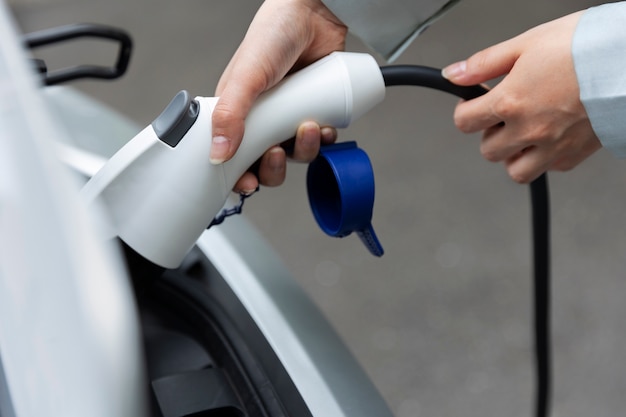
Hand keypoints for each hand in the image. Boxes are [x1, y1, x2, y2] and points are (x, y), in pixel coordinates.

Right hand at [211, 0, 346, 192]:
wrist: (315, 15)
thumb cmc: (273, 36)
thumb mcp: (246, 77)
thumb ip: (230, 115)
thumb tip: (218, 154)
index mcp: (237, 114)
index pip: (233, 157)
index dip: (239, 176)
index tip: (247, 184)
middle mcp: (263, 119)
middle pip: (266, 164)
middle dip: (274, 168)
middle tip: (278, 153)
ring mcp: (289, 117)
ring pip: (295, 155)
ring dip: (304, 150)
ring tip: (308, 127)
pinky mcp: (314, 111)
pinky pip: (320, 140)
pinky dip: (324, 139)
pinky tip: (324, 126)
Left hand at [442, 11, 600, 183]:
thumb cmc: (584, 47)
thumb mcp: (526, 43)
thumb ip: (484, 64)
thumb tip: (453, 74)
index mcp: (510, 102)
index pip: (464, 122)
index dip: (465, 111)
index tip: (474, 104)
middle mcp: (529, 129)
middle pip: (488, 150)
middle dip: (490, 132)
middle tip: (503, 115)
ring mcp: (552, 146)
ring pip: (515, 171)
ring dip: (513, 154)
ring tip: (524, 131)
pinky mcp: (574, 155)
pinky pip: (549, 168)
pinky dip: (544, 157)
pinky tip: (551, 135)